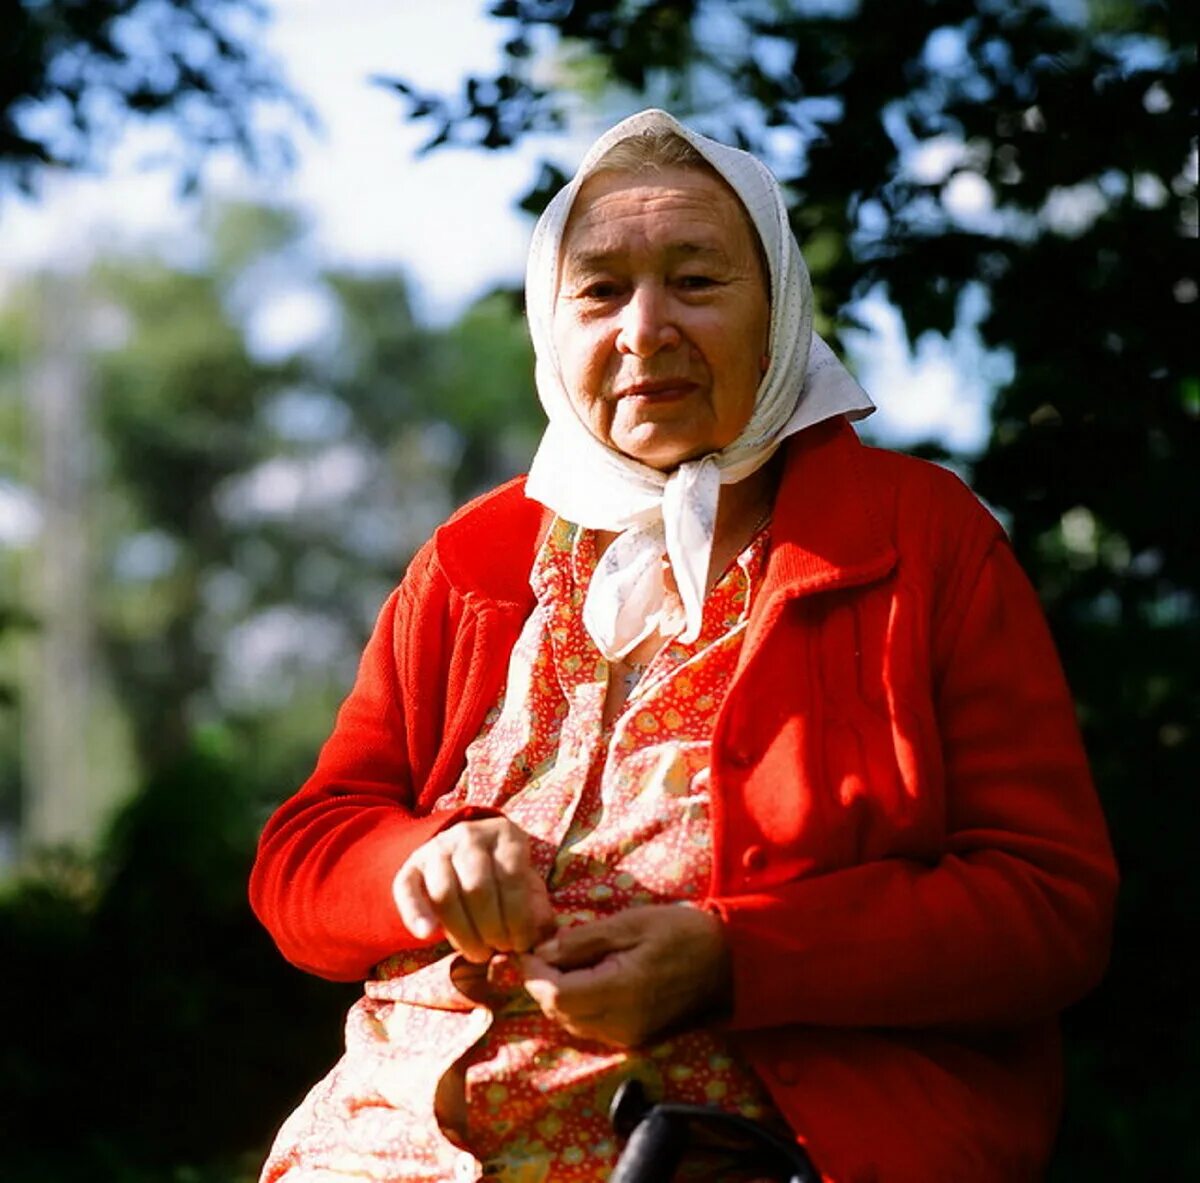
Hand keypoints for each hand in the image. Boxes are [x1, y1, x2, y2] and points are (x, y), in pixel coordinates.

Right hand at [392, 817, 554, 962]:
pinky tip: (427, 935)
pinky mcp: (412, 866)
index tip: (521, 945)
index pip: (512, 878)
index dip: (518, 918)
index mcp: (504, 834)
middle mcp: (469, 835)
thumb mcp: (526, 884)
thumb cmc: (504, 878)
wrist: (466, 858)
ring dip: (463, 931)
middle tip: (500, 950)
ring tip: (478, 953)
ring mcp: (437, 848)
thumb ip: (536, 910)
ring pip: (445, 892)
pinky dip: (415, 914)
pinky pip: (407, 891)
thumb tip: (542, 942)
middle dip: (492, 928)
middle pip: (477, 887)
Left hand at [519, 904, 730, 1046]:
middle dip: (543, 982)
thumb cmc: (680, 932)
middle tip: (544, 949)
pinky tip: (586, 977)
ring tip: (565, 960)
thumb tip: (542, 951)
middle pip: (559, 1012)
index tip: (530, 947)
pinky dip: (579, 1004)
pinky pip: (591, 1026)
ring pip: (572, 1023)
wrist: (728, 962)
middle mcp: (620, 1024)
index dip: (534, 972)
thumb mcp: (629, 924)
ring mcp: (628, 1037)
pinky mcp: (634, 1039)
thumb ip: (583, 941)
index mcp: (620, 992)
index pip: (555, 995)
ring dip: (559, 995)